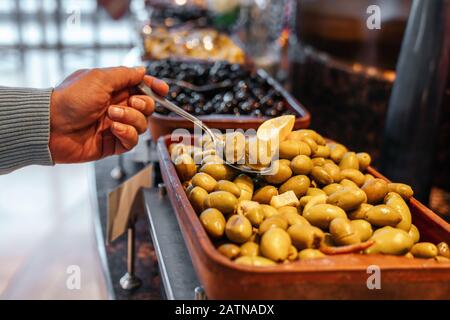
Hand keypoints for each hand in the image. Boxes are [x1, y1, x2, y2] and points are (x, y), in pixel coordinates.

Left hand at [49, 66, 168, 162]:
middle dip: (143, 104)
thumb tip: (143, 71)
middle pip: (147, 106)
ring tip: (111, 117)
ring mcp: (116, 125)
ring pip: (142, 124)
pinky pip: (132, 141)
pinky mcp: (113, 144)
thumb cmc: (71, 99)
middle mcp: (117, 106)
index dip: (154, 87)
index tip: (162, 89)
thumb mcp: (100, 78)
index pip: (141, 87)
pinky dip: (127, 134)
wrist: (51, 127)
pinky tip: (113, 130)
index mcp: (113, 88)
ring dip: (131, 118)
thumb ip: (125, 75)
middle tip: (128, 102)